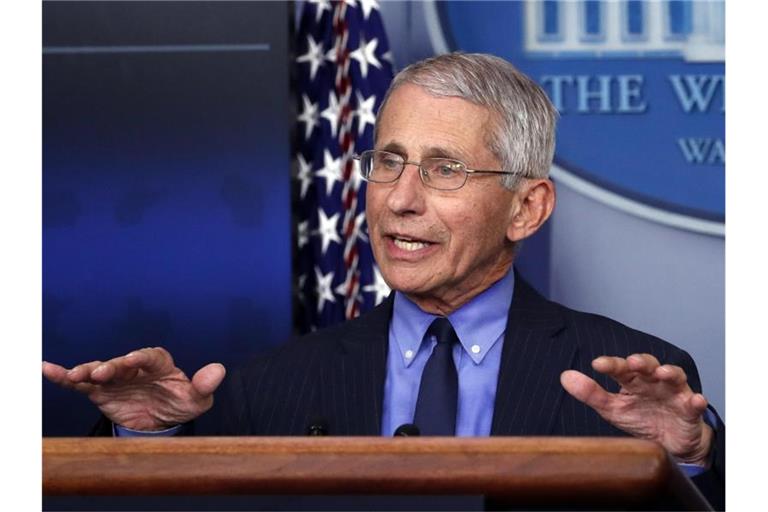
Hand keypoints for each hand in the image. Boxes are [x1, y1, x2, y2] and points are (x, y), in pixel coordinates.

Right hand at [42, 347, 225, 430]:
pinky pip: (79, 382)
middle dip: (110, 366)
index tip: (130, 360)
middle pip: (120, 363)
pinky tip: (47, 369)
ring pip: (98, 369)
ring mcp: (115, 377)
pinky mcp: (99, 390)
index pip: (149, 356)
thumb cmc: (181, 403)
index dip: (139, 357)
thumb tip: (219, 370)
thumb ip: (204, 385)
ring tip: (75, 375)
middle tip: (101, 373)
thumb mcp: (196, 399)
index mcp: (159, 363)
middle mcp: (134, 366)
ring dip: (87, 370)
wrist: (162, 420)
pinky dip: (63, 375)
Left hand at [560, 353, 712, 465]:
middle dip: (642, 362)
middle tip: (632, 363)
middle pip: (648, 366)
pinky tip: (695, 400)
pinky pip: (696, 404)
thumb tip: (565, 376)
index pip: (621, 368)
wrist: (669, 444)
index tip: (597, 364)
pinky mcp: (690, 410)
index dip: (611, 364)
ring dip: (669, 372)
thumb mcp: (612, 409)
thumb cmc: (639, 418)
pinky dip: (696, 401)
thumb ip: (591, 393)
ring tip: (662, 373)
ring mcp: (674, 393)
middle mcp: (653, 381)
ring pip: (674, 377)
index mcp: (633, 380)